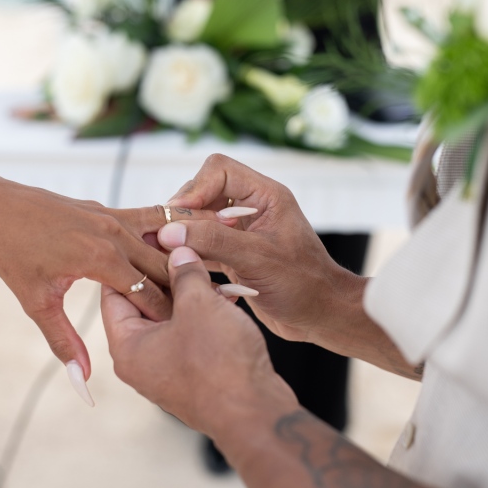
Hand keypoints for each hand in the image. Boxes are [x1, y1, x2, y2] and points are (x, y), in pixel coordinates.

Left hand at [0, 168, 227, 380]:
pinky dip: (172, 226)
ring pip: (164, 235)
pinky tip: (192, 231)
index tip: (200, 332)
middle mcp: (112, 233)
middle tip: (224, 300)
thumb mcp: (37, 302)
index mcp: (100, 258)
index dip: (175, 315)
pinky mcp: (106, 208)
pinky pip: (149, 216)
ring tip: (221, 258)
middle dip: (190, 286)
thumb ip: (65, 342)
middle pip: (165, 265)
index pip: (151, 293)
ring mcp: (111, 216)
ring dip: (189, 248)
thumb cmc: (10, 252)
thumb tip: (83, 382)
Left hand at [101, 246, 296, 435]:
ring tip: (205, 266)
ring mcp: (166, 369)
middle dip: (164, 275)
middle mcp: (140, 360)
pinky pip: (189, 334)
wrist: (254, 414)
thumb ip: (185, 274)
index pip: (113, 293)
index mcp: (127, 346)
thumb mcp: (199, 305)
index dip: (129, 262)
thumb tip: (177, 253)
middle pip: (142, 304)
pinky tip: (224, 293)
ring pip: (170, 318)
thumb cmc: (219, 365)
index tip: (145, 238)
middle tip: (179, 246)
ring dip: (188, 293)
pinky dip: (202, 313)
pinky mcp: (191, 373)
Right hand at [159, 154, 363, 342]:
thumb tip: (170, 231)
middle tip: (165, 239)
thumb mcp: (257, 259)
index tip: (177, 214)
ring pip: (199, 221)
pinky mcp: (233, 256)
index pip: (219, 170)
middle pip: (203, 194)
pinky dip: (189, 256)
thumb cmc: (303, 284)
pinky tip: (179, 270)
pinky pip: (202, 246)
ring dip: (182, 237)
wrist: (322, 317)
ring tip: (165, 253)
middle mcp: (251, 208)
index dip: (194, 188)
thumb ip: (214, 241)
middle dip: (182, 214)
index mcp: (265, 196)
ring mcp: (241, 232)